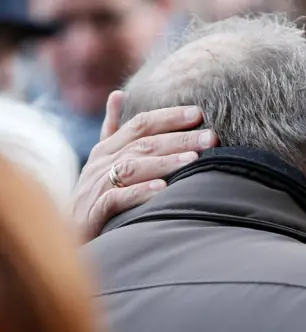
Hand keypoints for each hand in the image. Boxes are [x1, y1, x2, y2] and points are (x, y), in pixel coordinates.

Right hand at [72, 91, 217, 242]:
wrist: (68, 236)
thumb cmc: (94, 196)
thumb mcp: (102, 160)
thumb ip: (112, 130)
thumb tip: (118, 94)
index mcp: (106, 149)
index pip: (140, 125)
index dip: (169, 117)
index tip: (199, 113)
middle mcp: (100, 164)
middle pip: (144, 145)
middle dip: (179, 139)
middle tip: (210, 137)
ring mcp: (95, 187)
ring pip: (132, 168)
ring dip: (164, 162)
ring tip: (192, 160)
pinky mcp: (93, 213)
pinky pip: (117, 198)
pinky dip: (140, 192)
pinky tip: (162, 189)